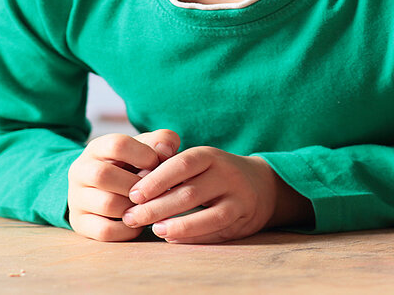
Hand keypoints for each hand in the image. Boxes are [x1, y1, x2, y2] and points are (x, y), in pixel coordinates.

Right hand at [67, 129, 180, 241]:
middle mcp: (80, 171)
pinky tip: (138, 223)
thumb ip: (161, 141)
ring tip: (148, 207)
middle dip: (137, 185)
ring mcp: (77, 198)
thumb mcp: (145, 148)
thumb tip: (167, 150)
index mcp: (97, 148)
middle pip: (104, 175)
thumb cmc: (132, 166)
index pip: (116, 145)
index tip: (157, 164)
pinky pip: (105, 231)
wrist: (104, 190)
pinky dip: (128, 230)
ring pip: (107, 204)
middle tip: (154, 191)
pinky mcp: (80, 224)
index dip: (143, 155)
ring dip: (135, 208)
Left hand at [121, 146, 306, 243]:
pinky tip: (172, 238)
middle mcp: (227, 174)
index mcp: (210, 156)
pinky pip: (217, 230)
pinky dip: (193, 236)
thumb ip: (171, 171)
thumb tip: (136, 189)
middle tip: (132, 217)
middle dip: (157, 207)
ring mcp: (238, 197)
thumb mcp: (198, 164)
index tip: (133, 195)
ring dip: (177, 225)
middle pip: (190, 192)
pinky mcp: (243, 218)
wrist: (260, 185)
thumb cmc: (214, 174)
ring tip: (154, 230)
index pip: (182, 164)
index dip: (157, 180)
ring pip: (208, 214)